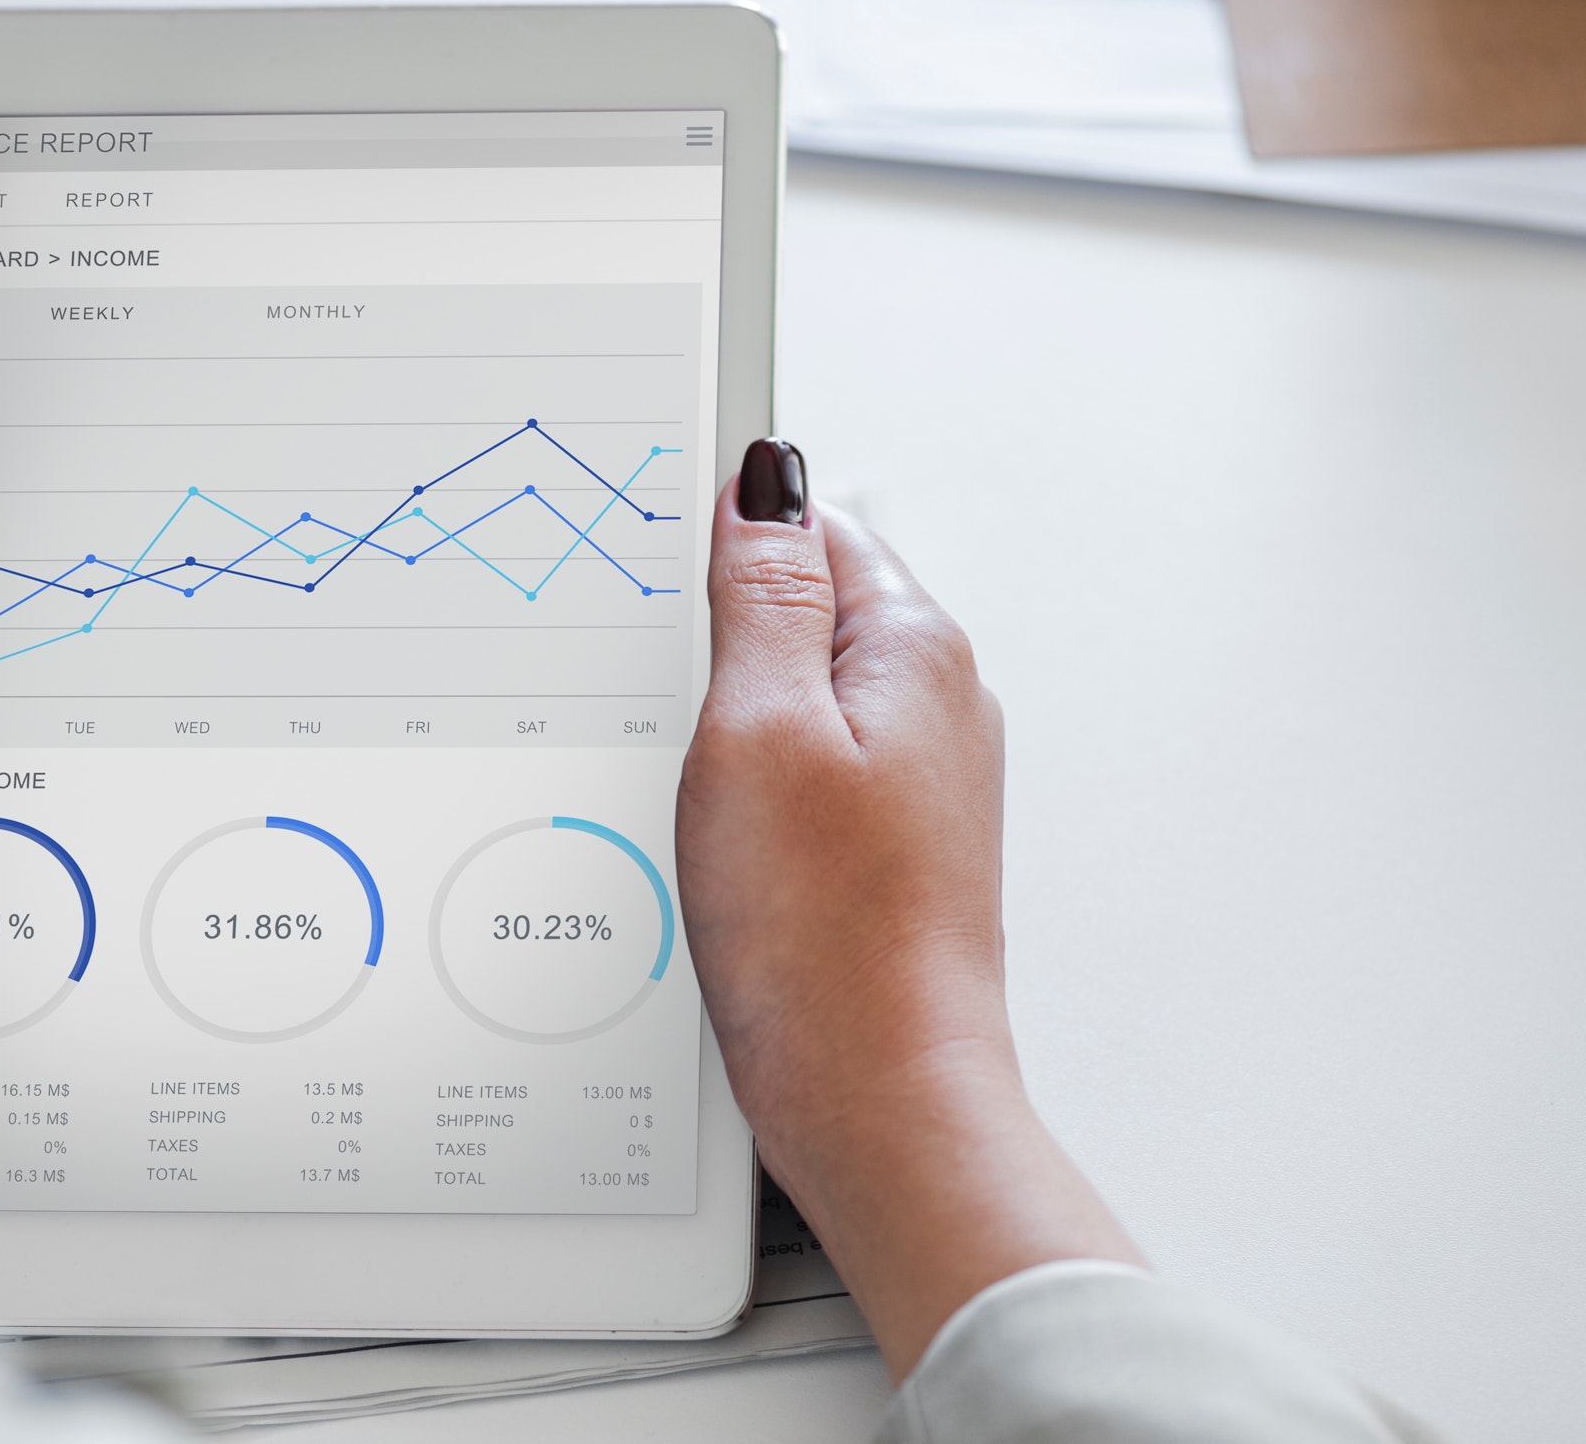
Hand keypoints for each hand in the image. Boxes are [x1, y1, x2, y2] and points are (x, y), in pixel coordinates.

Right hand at [679, 441, 1140, 1379]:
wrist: (878, 1100)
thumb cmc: (825, 935)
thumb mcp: (758, 730)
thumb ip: (761, 597)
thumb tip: (766, 484)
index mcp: (915, 648)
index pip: (813, 523)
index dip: (721, 532)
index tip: (652, 568)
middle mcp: (933, 705)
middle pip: (803, 610)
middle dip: (714, 637)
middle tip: (656, 698)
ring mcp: (913, 783)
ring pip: (792, 699)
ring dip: (722, 724)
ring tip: (683, 786)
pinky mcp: (882, 851)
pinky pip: (797, 777)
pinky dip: (741, 791)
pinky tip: (706, 841)